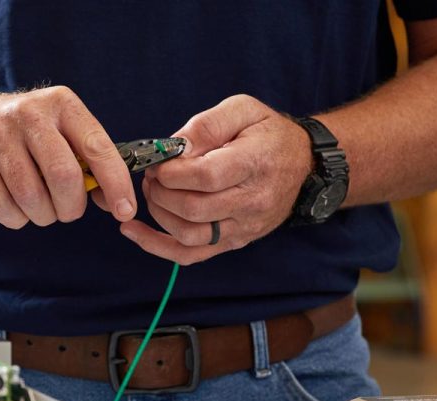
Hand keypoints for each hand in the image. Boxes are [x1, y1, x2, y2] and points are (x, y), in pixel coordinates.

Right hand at [0, 86, 136, 228]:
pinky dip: (14, 218)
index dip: (115, 183)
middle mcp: (29, 112)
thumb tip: (116, 202)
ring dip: (41, 216)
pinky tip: (16, 211)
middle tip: (67, 212)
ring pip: (30, 195)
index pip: (97, 147)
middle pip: (63, 176)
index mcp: (61, 104)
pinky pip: (0, 204)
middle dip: (71, 207)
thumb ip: (87, 162)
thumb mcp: (58, 133)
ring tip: (40, 211)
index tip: (124, 210)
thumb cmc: (24, 137)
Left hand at [119, 94, 313, 264]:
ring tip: (153, 192)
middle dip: (160, 191)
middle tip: (153, 175)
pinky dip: (157, 246)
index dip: (172, 172)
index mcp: (255, 163)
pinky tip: (133, 231)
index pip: (206, 176)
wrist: (303, 164)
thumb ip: (207, 125)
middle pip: (193, 208)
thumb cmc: (267, 133)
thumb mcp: (243, 109)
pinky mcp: (234, 242)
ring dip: (158, 214)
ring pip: (189, 235)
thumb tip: (174, 148)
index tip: (160, 162)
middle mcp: (252, 201)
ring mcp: (244, 227)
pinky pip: (191, 255)